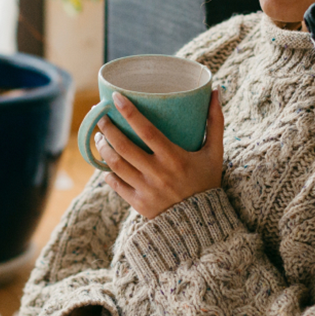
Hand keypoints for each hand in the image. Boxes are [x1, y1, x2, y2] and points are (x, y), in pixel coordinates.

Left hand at [96, 90, 224, 218]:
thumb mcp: (215, 152)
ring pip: (115, 164)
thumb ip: (215, 122)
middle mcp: (158, 174)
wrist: (202, 223)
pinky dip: (107, 172)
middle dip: (107, 128)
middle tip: (99, 115)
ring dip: (103, 148)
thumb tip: (214, 91)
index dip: (130, 112)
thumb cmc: (207, 181)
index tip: (115, 97)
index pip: (147, 131)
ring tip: (99, 137)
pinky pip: (116, 185)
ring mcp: (146, 190)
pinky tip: (106, 162)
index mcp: (175, 158)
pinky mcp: (138, 204)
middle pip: (124, 146)